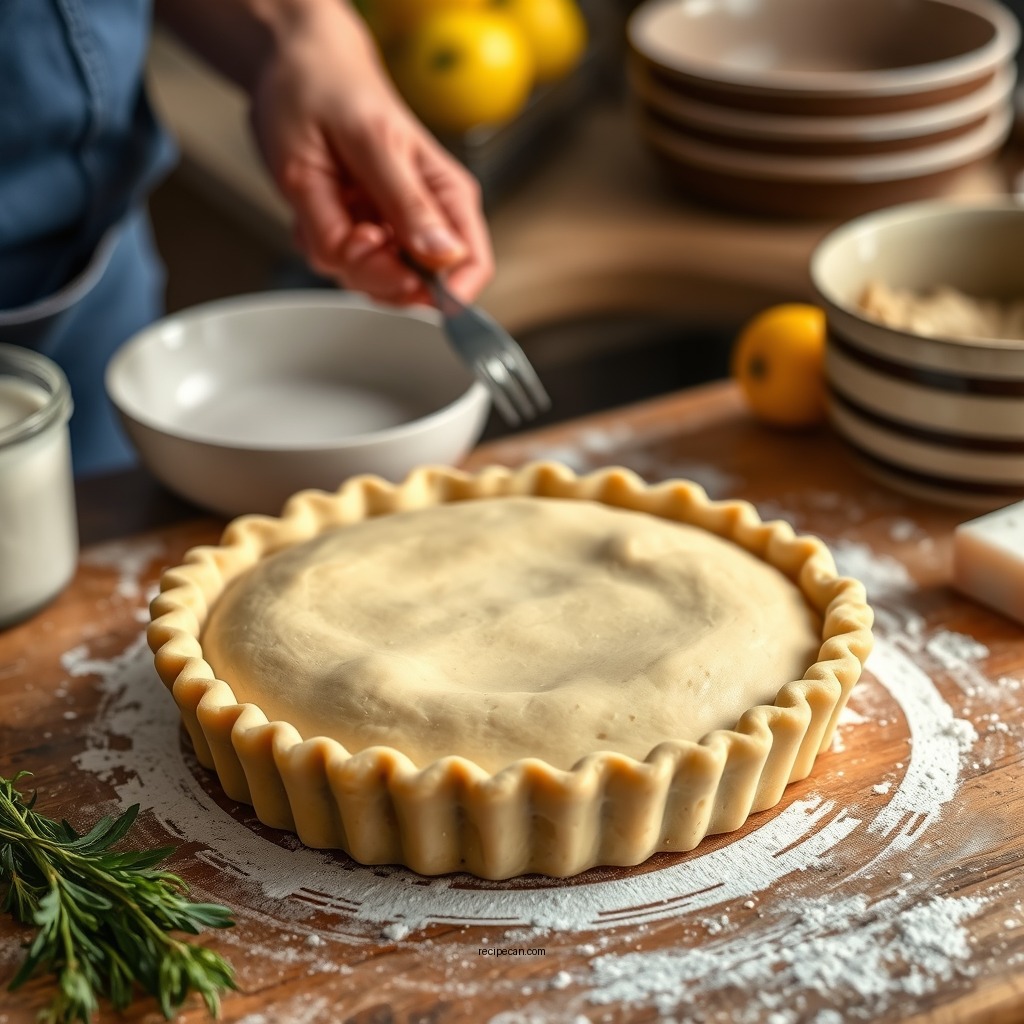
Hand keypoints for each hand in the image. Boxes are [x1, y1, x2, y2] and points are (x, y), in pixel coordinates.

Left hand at [250, 2, 492, 303]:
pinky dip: (316, 240)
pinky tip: (319, 200)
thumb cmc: (331, 91)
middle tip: (350, 223)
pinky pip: (336, 266)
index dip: (439, 291)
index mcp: (448, 196)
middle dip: (370, 269)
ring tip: (330, 198)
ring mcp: (389, 234)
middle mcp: (425, 221)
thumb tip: (446, 256)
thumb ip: (406, 205)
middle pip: (413, 289)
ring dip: (335, 250)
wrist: (295, 70)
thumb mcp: (369, 143)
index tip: (398, 278)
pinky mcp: (358, 239)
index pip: (472, 267)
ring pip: (367, 281)